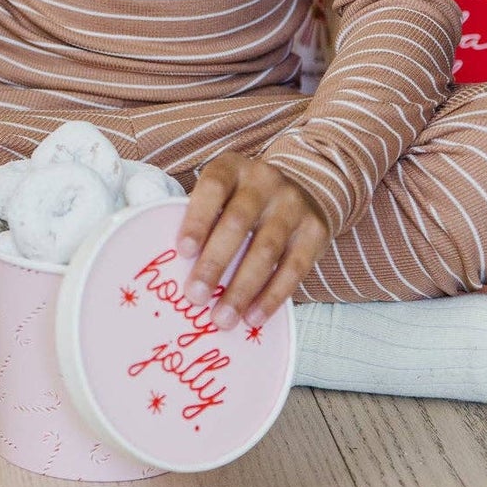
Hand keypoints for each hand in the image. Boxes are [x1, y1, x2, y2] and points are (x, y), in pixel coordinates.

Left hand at [176, 152, 330, 329]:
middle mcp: (264, 180)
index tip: (182, 252)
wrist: (302, 191)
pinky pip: (294, 268)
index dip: (197, 220)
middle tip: (194, 297)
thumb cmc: (242, 201)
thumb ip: (202, 219)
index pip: (212, 189)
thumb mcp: (222, 195)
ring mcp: (293, 204)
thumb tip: (170, 267)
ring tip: (222, 318)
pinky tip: (254, 317)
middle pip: (237, 223)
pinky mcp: (316, 230)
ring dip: (242, 290)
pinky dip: (272, 297)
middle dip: (214, 263)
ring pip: (266, 251)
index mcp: (232, 167)